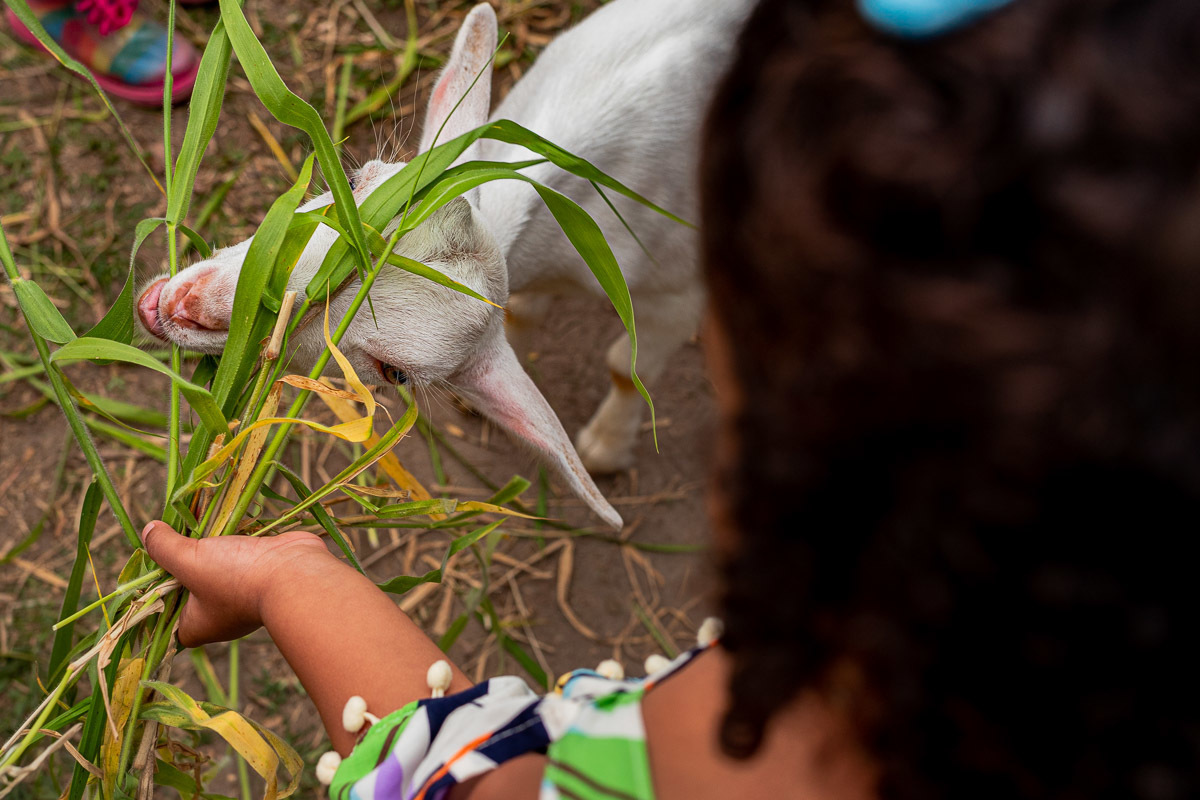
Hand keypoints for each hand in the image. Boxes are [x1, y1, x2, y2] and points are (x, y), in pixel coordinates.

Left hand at [141, 521, 335, 646]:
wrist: (295, 573)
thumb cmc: (237, 578)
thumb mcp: (189, 560)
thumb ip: (165, 547)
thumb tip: (148, 531)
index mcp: (197, 627)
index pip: (165, 617)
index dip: (154, 595)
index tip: (150, 568)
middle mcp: (219, 617)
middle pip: (189, 590)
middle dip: (183, 564)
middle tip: (172, 540)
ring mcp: (243, 597)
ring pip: (216, 571)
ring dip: (211, 549)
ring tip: (198, 526)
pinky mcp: (261, 576)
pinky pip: (240, 559)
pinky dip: (235, 543)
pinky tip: (227, 524)